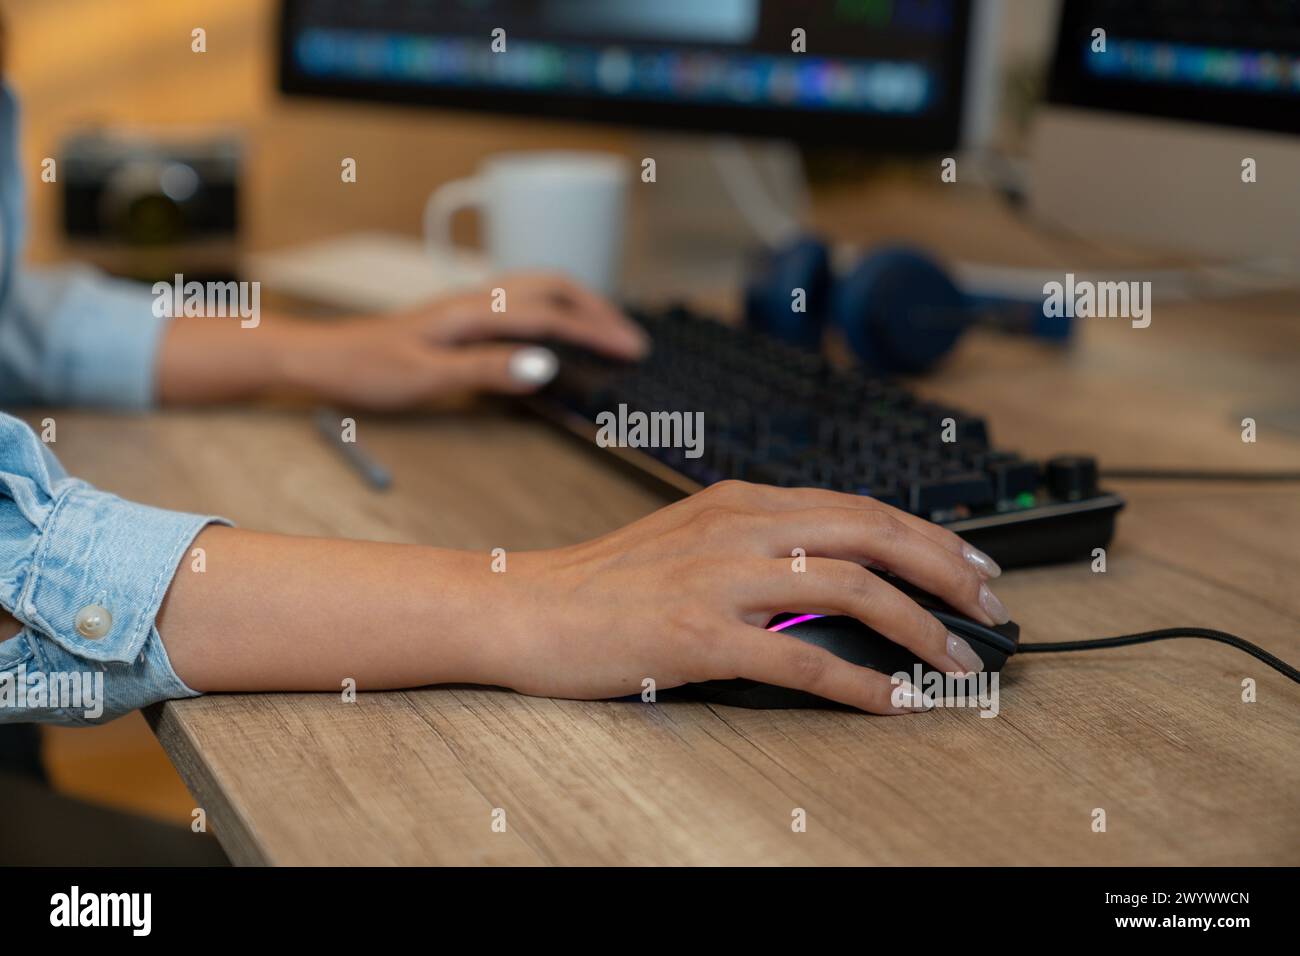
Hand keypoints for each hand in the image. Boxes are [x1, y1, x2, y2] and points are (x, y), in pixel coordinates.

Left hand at [278, 271, 647, 409]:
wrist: (322, 358)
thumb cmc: (367, 370)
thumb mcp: (426, 378)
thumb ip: (487, 370)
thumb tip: (545, 364)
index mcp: (473, 312)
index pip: (551, 315)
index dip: (595, 331)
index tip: (631, 351)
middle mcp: (475, 300)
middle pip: (553, 285)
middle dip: (598, 308)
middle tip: (631, 339)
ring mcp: (469, 306)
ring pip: (539, 288)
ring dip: (579, 303)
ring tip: (607, 329)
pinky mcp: (462, 317)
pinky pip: (523, 301)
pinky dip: (555, 308)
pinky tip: (558, 332)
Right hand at [484, 481, 1009, 713]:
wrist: (524, 607)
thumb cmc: (604, 584)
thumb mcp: (690, 544)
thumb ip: (758, 549)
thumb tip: (834, 579)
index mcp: (741, 503)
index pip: (861, 507)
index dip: (931, 537)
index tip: (973, 568)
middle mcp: (740, 528)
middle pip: (874, 534)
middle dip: (948, 572)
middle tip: (992, 610)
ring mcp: (720, 580)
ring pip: (853, 588)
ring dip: (921, 629)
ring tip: (957, 663)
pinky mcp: (700, 636)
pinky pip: (803, 658)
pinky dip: (861, 683)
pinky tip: (891, 702)